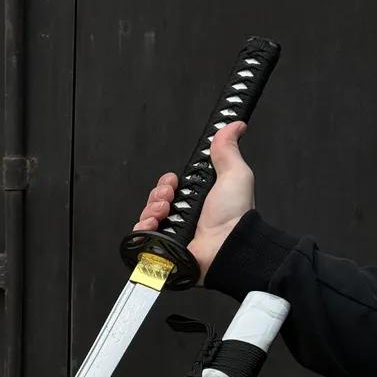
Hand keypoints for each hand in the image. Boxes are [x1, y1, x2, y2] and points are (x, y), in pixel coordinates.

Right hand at [134, 122, 254, 281]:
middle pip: (156, 200)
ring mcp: (173, 235)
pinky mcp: (164, 251)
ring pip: (147, 217)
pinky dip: (142, 229)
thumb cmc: (234, 216)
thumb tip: (234, 126)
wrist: (228, 246)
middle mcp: (184, 218)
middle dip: (159, 194)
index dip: (167, 183)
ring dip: (151, 209)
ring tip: (164, 212)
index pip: (169, 188)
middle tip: (170, 198)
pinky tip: (153, 225)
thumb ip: (228, 150)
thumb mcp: (235, 174)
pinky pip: (142, 238)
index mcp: (197, 201)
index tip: (174, 181)